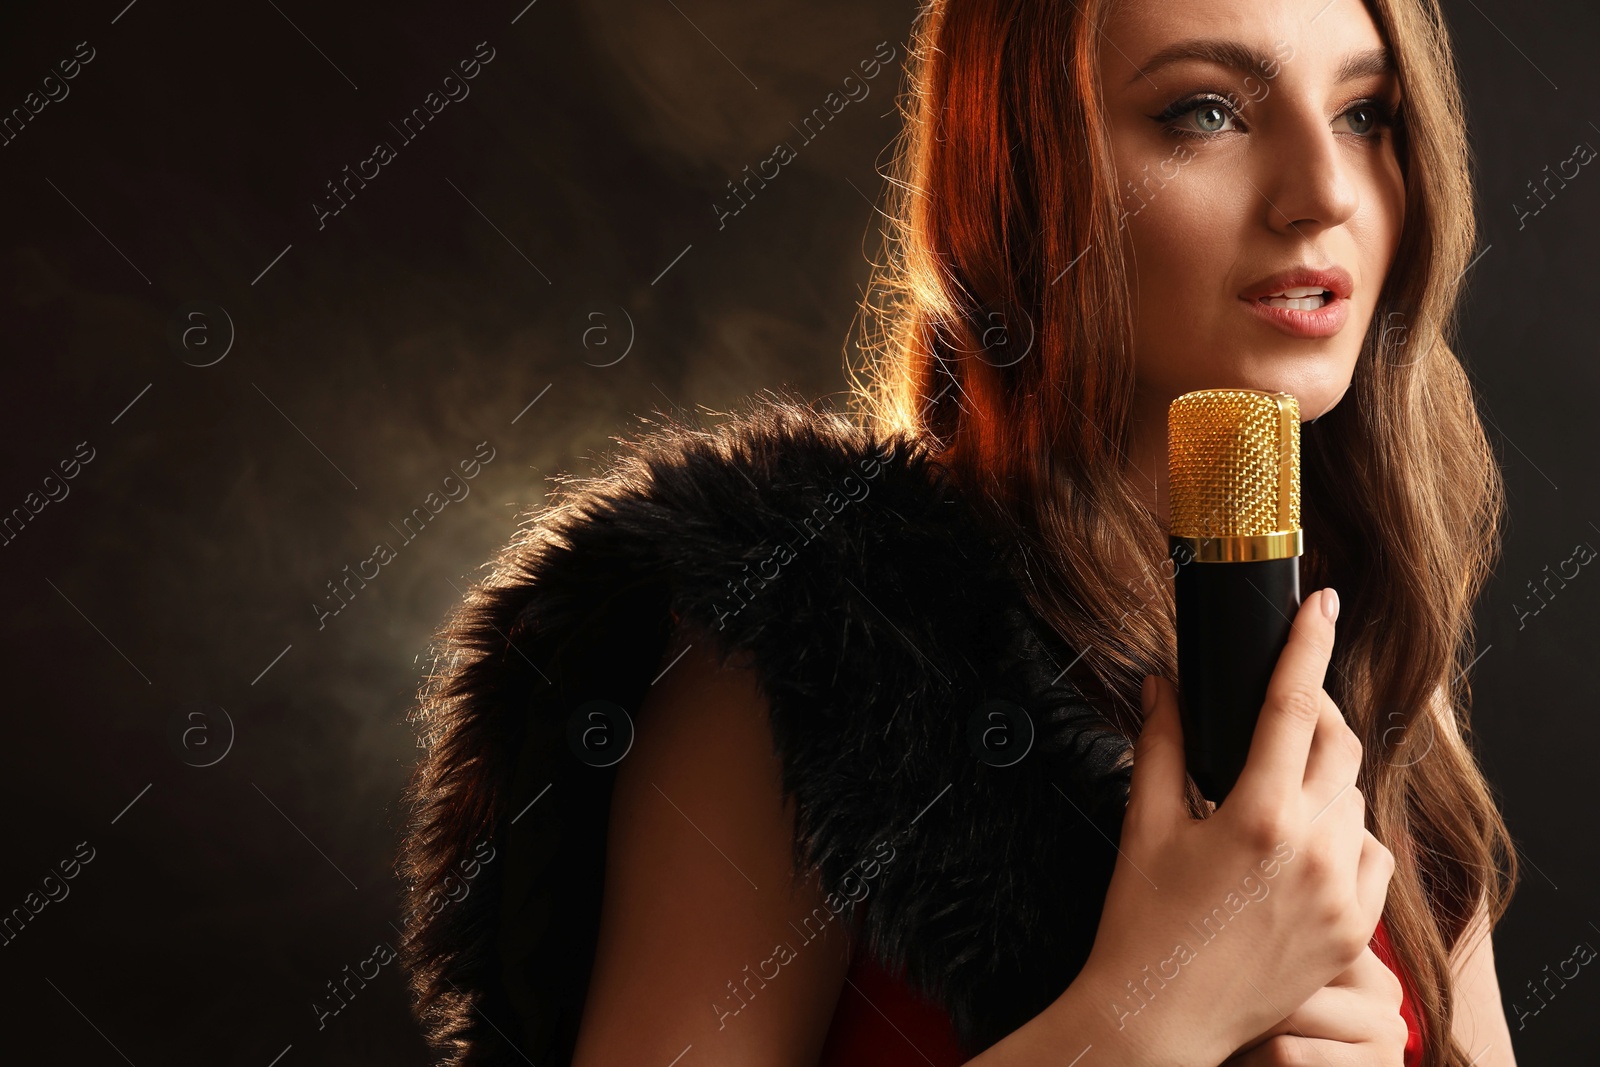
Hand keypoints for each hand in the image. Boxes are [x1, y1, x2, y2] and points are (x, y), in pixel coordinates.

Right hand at [1073, 589, 1396, 1066]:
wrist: (1162, 1017)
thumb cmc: (1142, 924)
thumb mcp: (1144, 824)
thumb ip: (1161, 743)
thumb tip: (1165, 684)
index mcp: (1257, 815)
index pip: (1292, 704)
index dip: (1307, 644)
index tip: (1321, 602)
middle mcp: (1311, 850)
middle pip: (1339, 744)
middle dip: (1312, 715)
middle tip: (1276, 717)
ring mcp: (1341, 894)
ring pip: (1355, 798)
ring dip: (1324, 781)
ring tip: (1272, 799)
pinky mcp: (1354, 930)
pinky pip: (1371, 854)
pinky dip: (1343, 837)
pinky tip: (1300, 849)